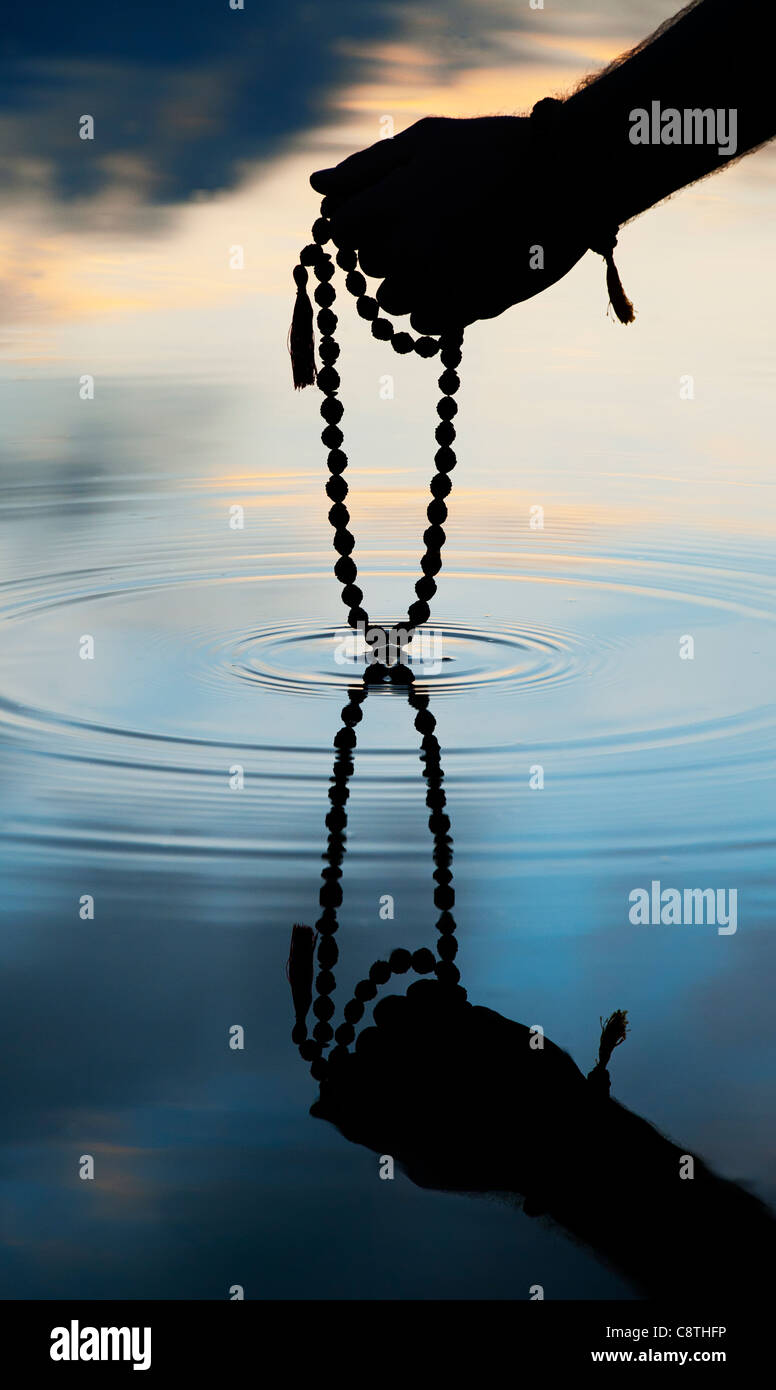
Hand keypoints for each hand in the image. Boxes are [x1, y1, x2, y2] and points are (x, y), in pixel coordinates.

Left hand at [310, 115, 589, 333]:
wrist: (567, 179)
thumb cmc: (494, 150)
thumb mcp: (427, 140)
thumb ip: (366, 166)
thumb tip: (316, 186)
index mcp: (392, 205)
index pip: (340, 230)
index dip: (358, 219)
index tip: (383, 208)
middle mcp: (409, 251)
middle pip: (369, 265)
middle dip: (388, 247)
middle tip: (431, 222)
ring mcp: (439, 285)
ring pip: (394, 300)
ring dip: (411, 281)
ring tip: (448, 249)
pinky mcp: (466, 311)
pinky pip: (425, 322)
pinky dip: (436, 305)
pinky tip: (461, 274)